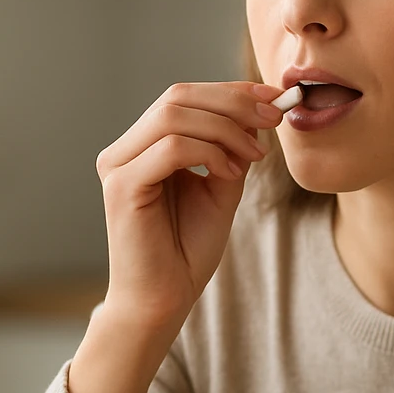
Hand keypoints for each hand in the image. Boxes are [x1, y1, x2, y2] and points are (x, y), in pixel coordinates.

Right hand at [94, 80, 284, 330]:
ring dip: (225, 129)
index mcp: (143, 146)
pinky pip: (171, 148)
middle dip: (233, 103)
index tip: (275, 100)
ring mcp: (118, 166)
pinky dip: (209, 152)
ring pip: (174, 115)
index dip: (230, 92)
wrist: (165, 300)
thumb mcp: (221, 188)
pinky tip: (230, 173)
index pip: (183, 97)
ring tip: (254, 156)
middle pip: (177, 96)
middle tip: (273, 120)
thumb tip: (255, 112)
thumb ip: (231, 150)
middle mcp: (124, 150)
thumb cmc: (187, 249)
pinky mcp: (122, 186)